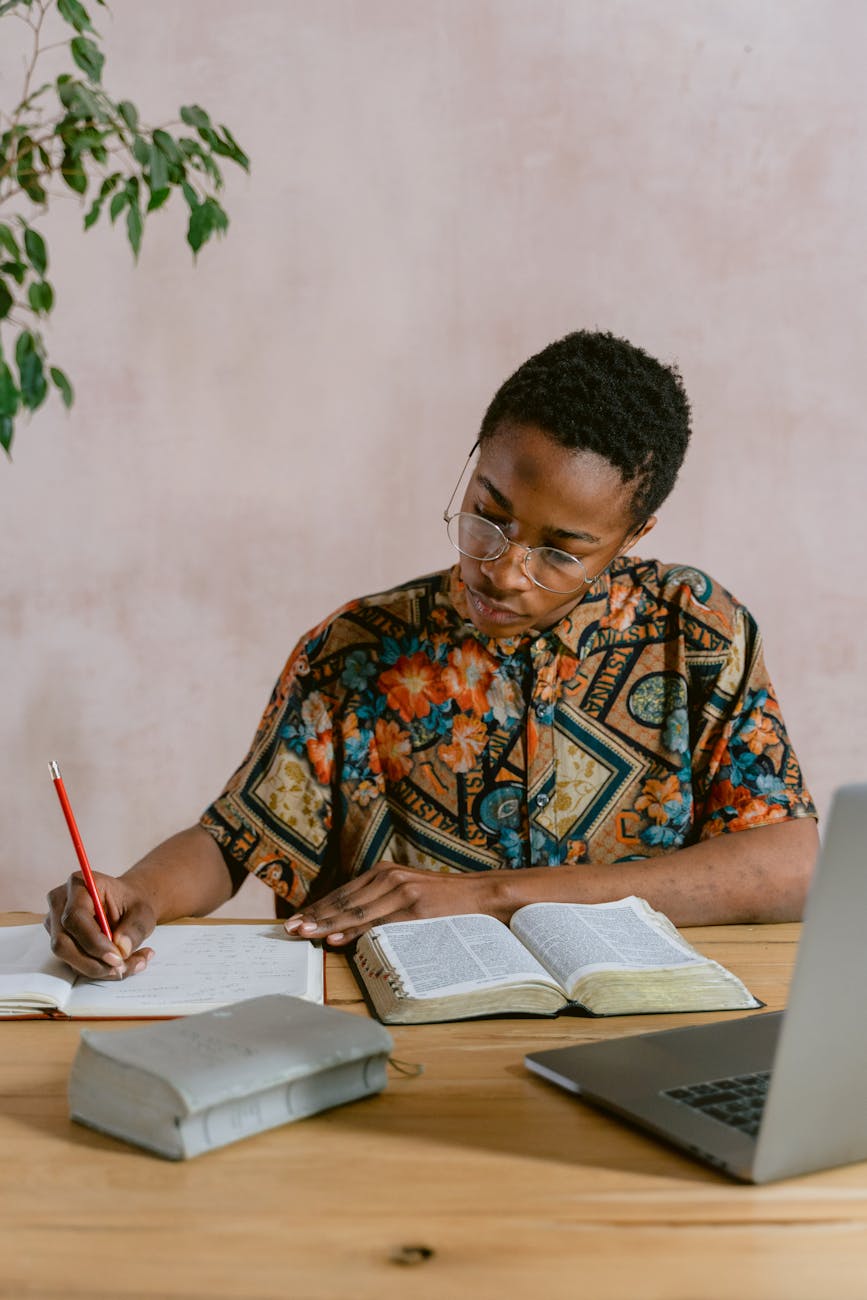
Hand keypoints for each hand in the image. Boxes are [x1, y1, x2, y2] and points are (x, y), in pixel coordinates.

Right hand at [45, 871, 156, 978]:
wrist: (127, 905)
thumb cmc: (132, 904)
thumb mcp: (142, 912)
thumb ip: (134, 929)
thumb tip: (121, 949)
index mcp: (79, 884)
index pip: (74, 917)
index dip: (93, 942)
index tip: (117, 957)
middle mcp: (60, 903)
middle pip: (62, 942)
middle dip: (93, 962)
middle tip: (122, 967)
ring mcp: (55, 923)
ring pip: (67, 957)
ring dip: (99, 969)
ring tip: (131, 964)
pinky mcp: (60, 941)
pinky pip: (73, 963)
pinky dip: (98, 969)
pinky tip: (123, 963)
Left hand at [283, 862, 497, 944]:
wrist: (480, 895)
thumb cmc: (442, 900)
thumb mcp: (407, 892)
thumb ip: (379, 902)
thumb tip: (345, 925)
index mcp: (383, 872)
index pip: (342, 893)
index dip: (317, 908)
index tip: (295, 920)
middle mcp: (389, 877)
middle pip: (343, 901)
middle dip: (314, 916)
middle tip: (289, 929)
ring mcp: (401, 891)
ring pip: (356, 911)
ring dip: (327, 924)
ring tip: (305, 933)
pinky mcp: (414, 908)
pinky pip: (379, 922)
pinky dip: (355, 931)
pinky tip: (337, 937)